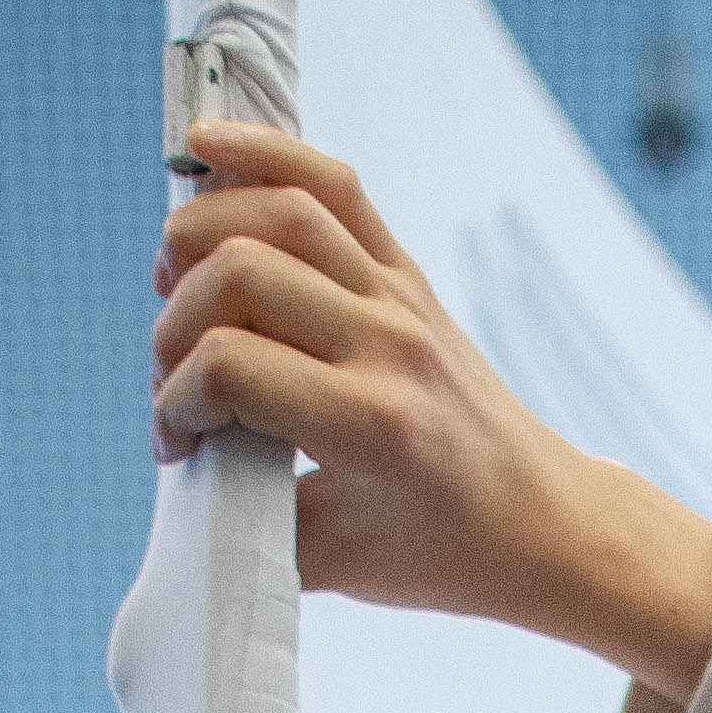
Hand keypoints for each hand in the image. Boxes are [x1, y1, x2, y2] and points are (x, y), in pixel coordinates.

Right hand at [149, 125, 711, 690]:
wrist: (542, 520)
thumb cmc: (443, 553)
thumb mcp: (339, 563)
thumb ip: (256, 524)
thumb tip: (187, 464)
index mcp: (372, 425)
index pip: (232, 366)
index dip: (175, 398)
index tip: (174, 441)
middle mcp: (389, 345)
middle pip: (242, 272)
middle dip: (176, 320)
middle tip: (170, 369)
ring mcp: (401, 298)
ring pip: (283, 210)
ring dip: (200, 231)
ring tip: (169, 279)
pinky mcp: (405, 274)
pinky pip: (333, 186)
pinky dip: (263, 153)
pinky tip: (205, 149)